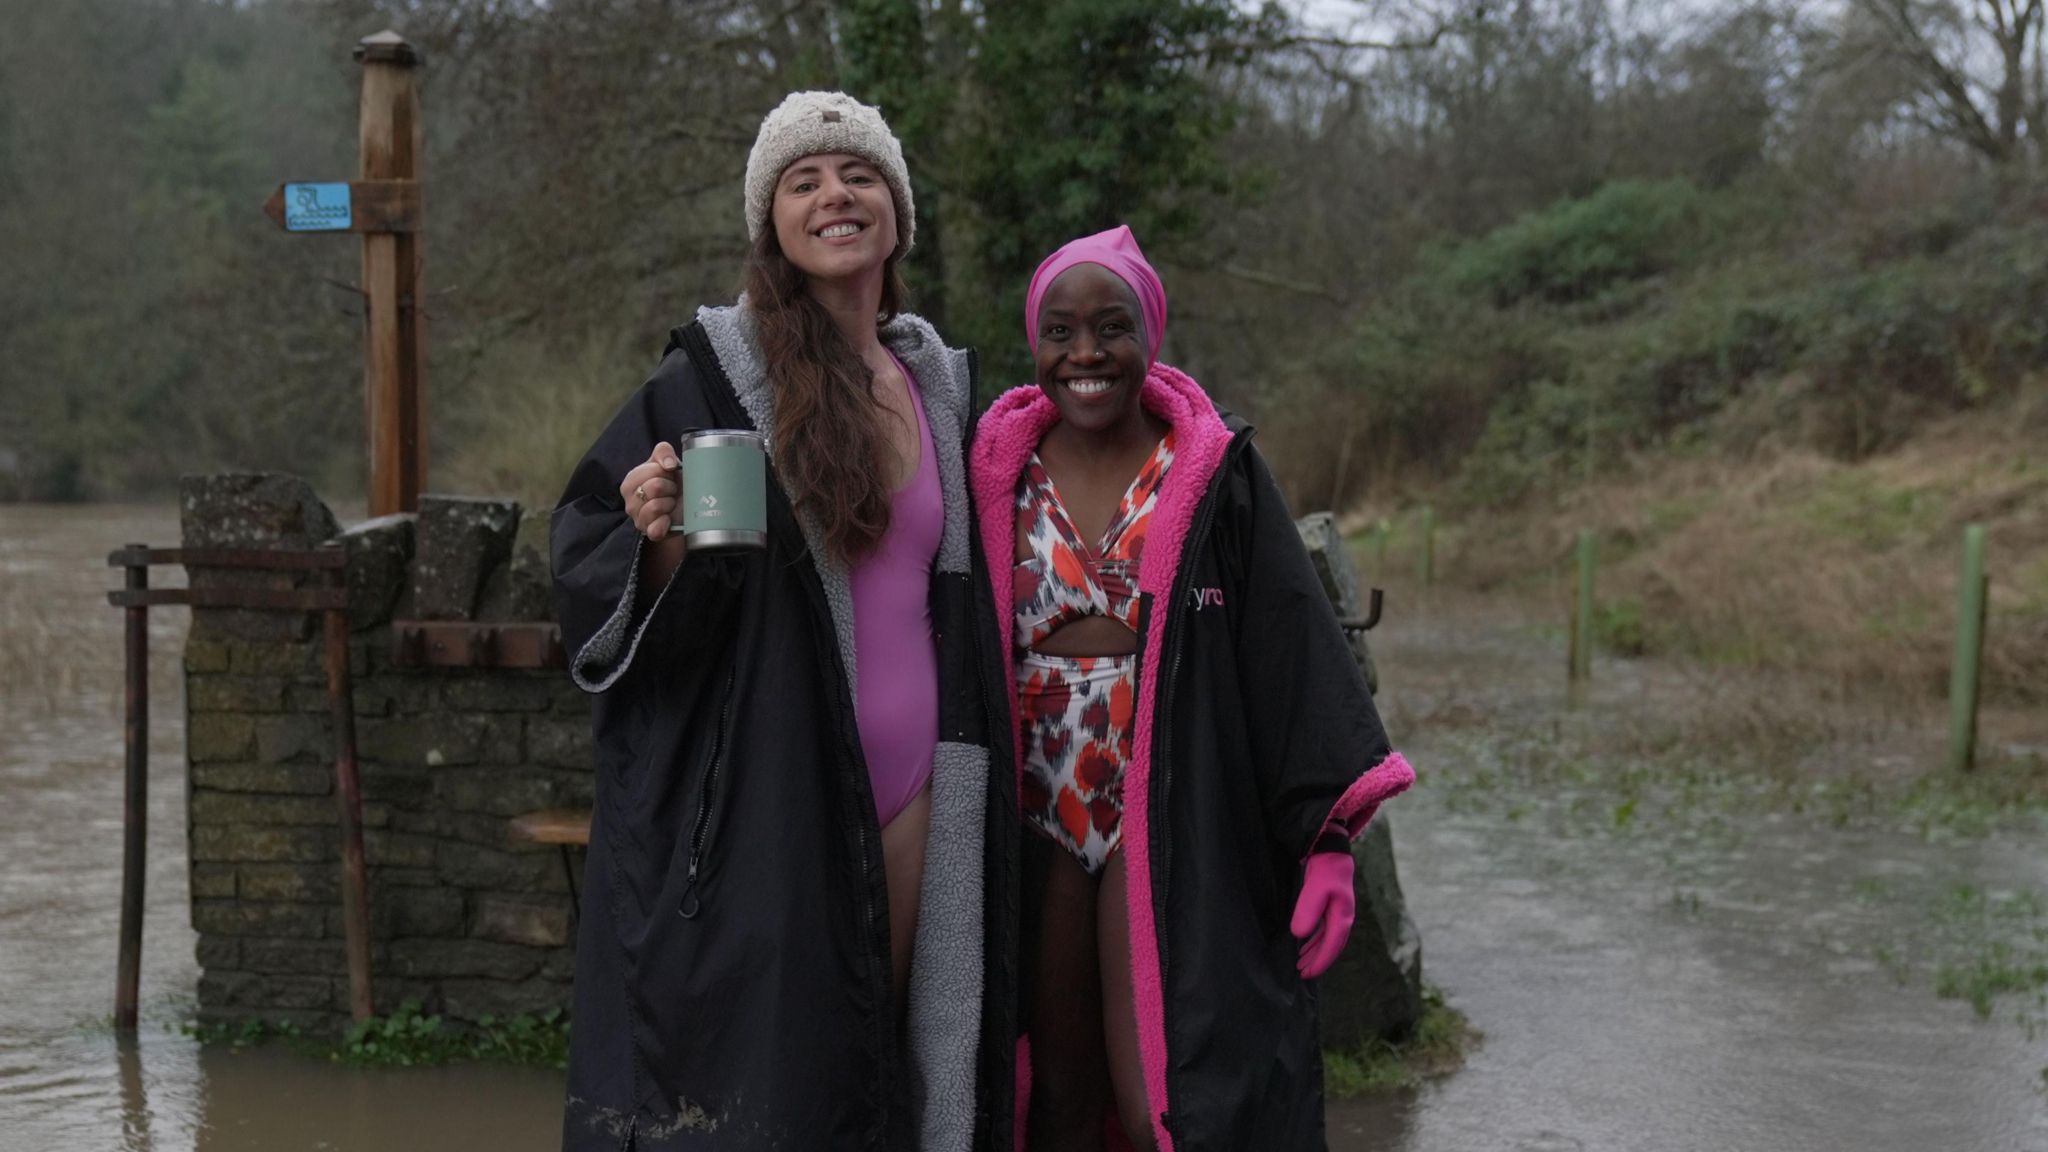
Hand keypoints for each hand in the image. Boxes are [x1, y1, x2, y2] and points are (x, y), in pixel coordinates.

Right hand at [619, 443, 681, 539]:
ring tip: (672, 504)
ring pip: (655, 506)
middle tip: (673, 491)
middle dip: (670, 487)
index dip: (666, 472)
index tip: (669, 476)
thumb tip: (668, 464)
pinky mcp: (650, 534)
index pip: (651, 470)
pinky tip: (669, 519)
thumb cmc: (673, 484)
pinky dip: (664, 524)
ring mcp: (638, 520)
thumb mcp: (668, 462)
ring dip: (670, 503)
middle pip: (654, 487)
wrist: (685, 509)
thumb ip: (663, 452)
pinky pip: (654, 530)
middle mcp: (630, 502)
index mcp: (631, 482)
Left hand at [1290, 851, 1355, 979]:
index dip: (1320, 962)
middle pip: (1331, 947)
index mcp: (1342, 917)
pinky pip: (1324, 932)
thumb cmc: (1325, 870)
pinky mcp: (1331, 909)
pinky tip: (1304, 946)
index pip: (1332, 946)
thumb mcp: (1315, 889)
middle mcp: (1343, 918)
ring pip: (1327, 940)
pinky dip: (1315, 941)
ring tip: (1301, 964)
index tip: (1308, 974)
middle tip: (1302, 975)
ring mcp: (1338, 914)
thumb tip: (1299, 934)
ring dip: (1315, 953)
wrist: (1331, 852)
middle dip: (1318, 962)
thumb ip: (1307, 910)